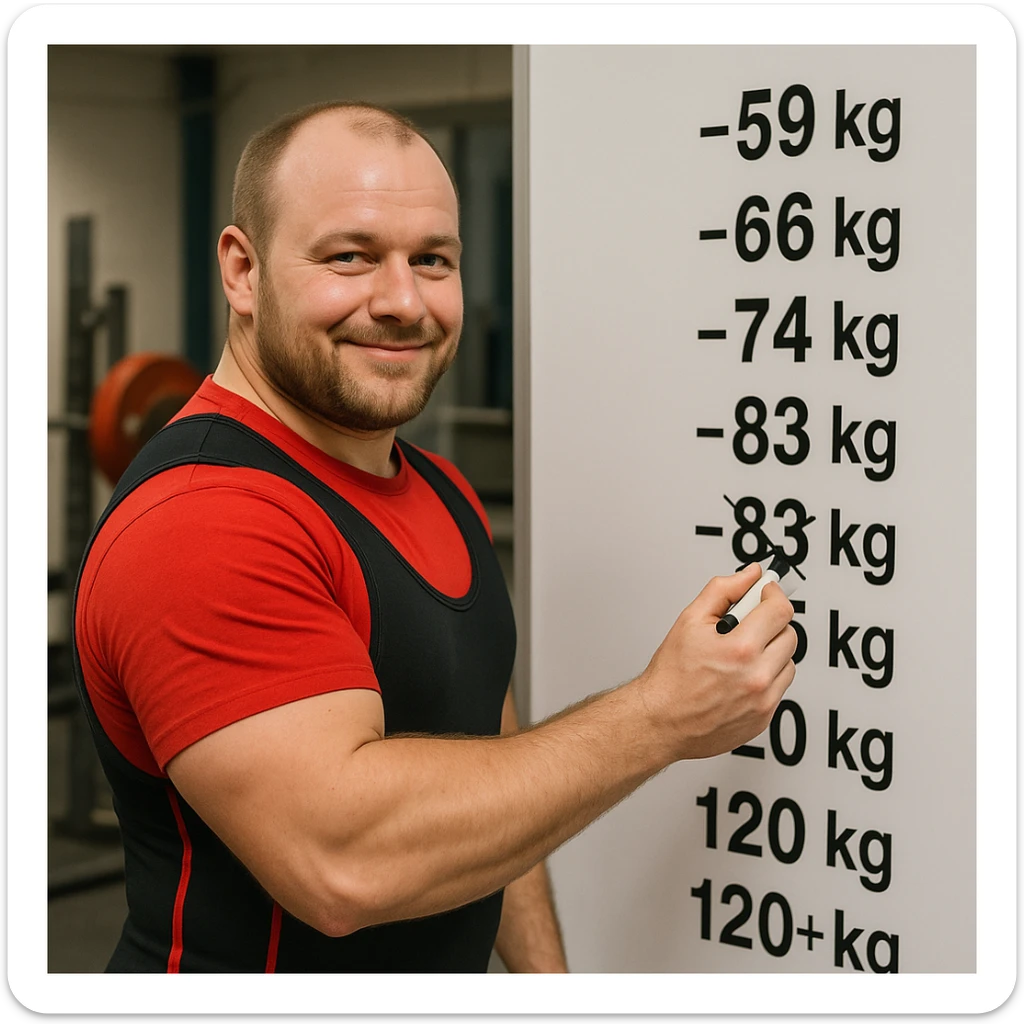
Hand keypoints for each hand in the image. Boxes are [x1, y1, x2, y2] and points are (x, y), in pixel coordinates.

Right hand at [636, 563, 797, 760]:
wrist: (662, 720)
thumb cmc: (671, 675)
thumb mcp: (690, 620)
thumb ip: (723, 590)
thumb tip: (750, 576)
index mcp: (740, 649)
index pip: (780, 610)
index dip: (772, 594)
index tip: (765, 592)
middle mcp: (757, 676)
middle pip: (789, 634)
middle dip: (770, 624)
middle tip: (746, 625)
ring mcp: (764, 700)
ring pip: (787, 661)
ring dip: (770, 652)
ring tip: (740, 655)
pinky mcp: (764, 716)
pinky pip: (780, 686)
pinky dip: (765, 676)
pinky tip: (740, 676)